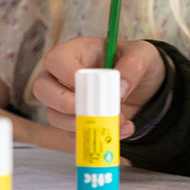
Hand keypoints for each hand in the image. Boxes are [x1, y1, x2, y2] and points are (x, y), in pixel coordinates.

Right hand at [31, 37, 163, 134]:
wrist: (146, 87)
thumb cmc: (137, 63)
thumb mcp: (143, 56)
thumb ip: (134, 67)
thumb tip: (120, 88)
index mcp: (76, 52)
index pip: (55, 59)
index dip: (64, 72)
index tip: (85, 82)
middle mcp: (63, 77)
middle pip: (42, 90)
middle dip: (64, 104)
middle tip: (92, 110)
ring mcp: (66, 101)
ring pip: (54, 116)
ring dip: (82, 125)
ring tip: (118, 122)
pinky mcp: (74, 122)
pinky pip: (72, 134)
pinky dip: (94, 137)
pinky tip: (121, 131)